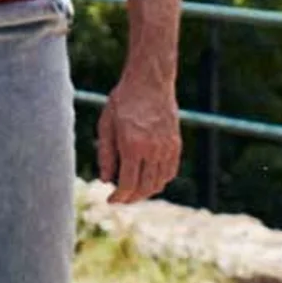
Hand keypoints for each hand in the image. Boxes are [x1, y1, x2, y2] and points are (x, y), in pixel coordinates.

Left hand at [96, 69, 181, 204]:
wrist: (150, 82)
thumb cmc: (123, 100)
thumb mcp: (106, 123)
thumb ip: (105, 154)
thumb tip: (105, 180)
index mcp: (132, 145)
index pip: (128, 184)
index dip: (119, 197)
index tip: (111, 201)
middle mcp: (152, 150)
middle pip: (145, 188)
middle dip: (132, 198)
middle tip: (121, 198)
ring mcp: (167, 148)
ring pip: (159, 183)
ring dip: (146, 191)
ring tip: (133, 190)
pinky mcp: (176, 145)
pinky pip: (170, 172)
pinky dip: (160, 180)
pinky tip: (149, 178)